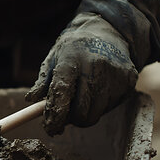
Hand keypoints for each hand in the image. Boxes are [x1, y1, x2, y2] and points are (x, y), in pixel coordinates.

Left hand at [26, 12, 137, 134]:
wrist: (108, 32)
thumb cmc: (75, 49)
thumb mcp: (54, 58)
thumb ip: (43, 81)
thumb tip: (31, 100)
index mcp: (72, 59)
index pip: (62, 94)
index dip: (54, 115)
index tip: (49, 127)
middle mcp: (96, 66)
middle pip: (81, 111)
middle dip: (71, 119)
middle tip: (65, 115)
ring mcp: (115, 74)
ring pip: (96, 113)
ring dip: (85, 113)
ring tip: (81, 99)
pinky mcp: (129, 81)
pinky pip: (110, 107)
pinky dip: (100, 106)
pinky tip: (97, 91)